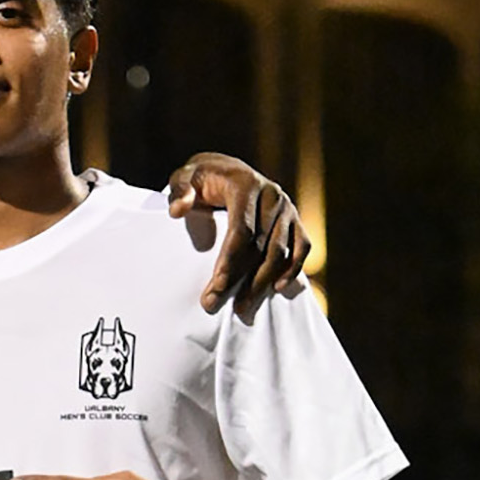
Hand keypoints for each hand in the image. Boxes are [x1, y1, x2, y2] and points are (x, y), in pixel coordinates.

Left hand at [163, 154, 310, 320]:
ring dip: (262, 283)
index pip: (241, 230)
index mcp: (245, 183)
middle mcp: (271, 194)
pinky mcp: (295, 220)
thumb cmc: (202, 180)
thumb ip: (179, 190)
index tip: (216, 286)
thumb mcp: (184, 177)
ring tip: (242, 308)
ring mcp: (286, 208)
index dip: (230, 261)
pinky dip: (294, 268)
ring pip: (280, 252)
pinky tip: (277, 288)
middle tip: (215, 303)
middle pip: (260, 246)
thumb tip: (177, 210)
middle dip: (239, 279)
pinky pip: (302, 246)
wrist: (226, 172)